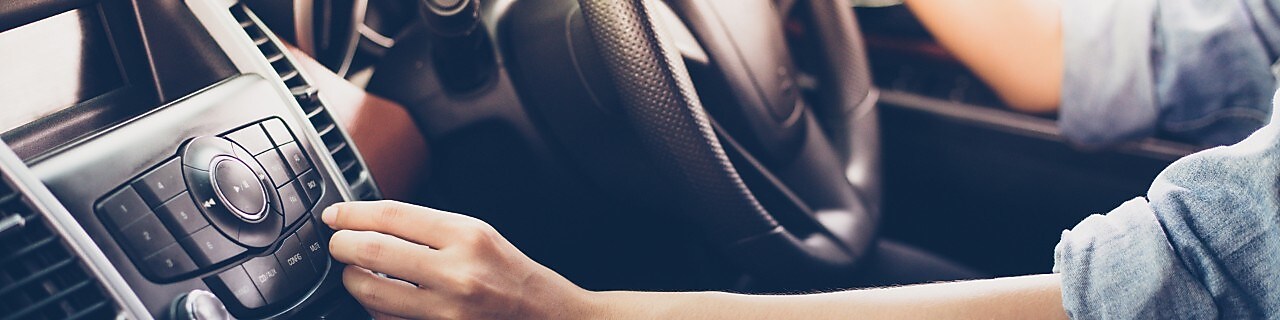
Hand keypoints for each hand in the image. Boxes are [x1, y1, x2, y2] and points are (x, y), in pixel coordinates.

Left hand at [322, 201, 594, 318]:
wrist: (548, 318)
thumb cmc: (513, 276)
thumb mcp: (481, 235)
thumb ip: (430, 227)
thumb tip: (374, 221)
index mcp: (467, 236)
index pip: (393, 215)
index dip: (353, 212)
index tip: (335, 214)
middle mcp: (457, 273)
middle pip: (373, 252)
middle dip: (342, 246)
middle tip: (337, 244)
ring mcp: (447, 311)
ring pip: (371, 293)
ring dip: (353, 281)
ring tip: (356, 273)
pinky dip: (375, 309)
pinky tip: (382, 300)